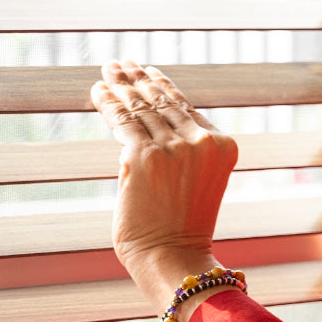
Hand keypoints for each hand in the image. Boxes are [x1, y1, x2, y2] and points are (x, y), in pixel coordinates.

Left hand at [90, 60, 237, 312]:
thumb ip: (185, 151)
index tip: (146, 72)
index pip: (185, 107)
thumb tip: (147, 123)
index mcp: (224, 145)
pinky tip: (98, 90)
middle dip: (138, 79)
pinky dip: (108, 103)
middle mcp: (202, 141)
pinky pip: (122, 120)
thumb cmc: (183, 229)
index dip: (162, 86)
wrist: (173, 257)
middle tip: (120, 64)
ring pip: (141, 107)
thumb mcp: (198, 182)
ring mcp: (173, 148)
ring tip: (108, 70)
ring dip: (121, 85)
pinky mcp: (143, 157)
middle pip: (162, 101)